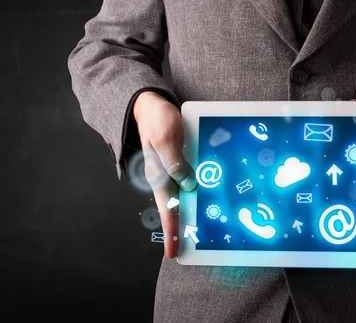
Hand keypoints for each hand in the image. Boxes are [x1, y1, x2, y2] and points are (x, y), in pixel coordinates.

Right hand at [133, 91, 196, 257]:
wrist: (150, 105)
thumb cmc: (158, 119)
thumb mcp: (166, 138)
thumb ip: (175, 161)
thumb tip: (188, 185)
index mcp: (159, 174)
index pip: (168, 208)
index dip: (172, 230)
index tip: (173, 251)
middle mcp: (164, 177)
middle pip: (174, 208)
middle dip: (179, 230)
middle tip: (183, 251)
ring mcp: (170, 171)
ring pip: (181, 198)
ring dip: (188, 214)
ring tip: (197, 232)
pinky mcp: (178, 163)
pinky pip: (187, 182)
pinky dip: (193, 195)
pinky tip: (203, 201)